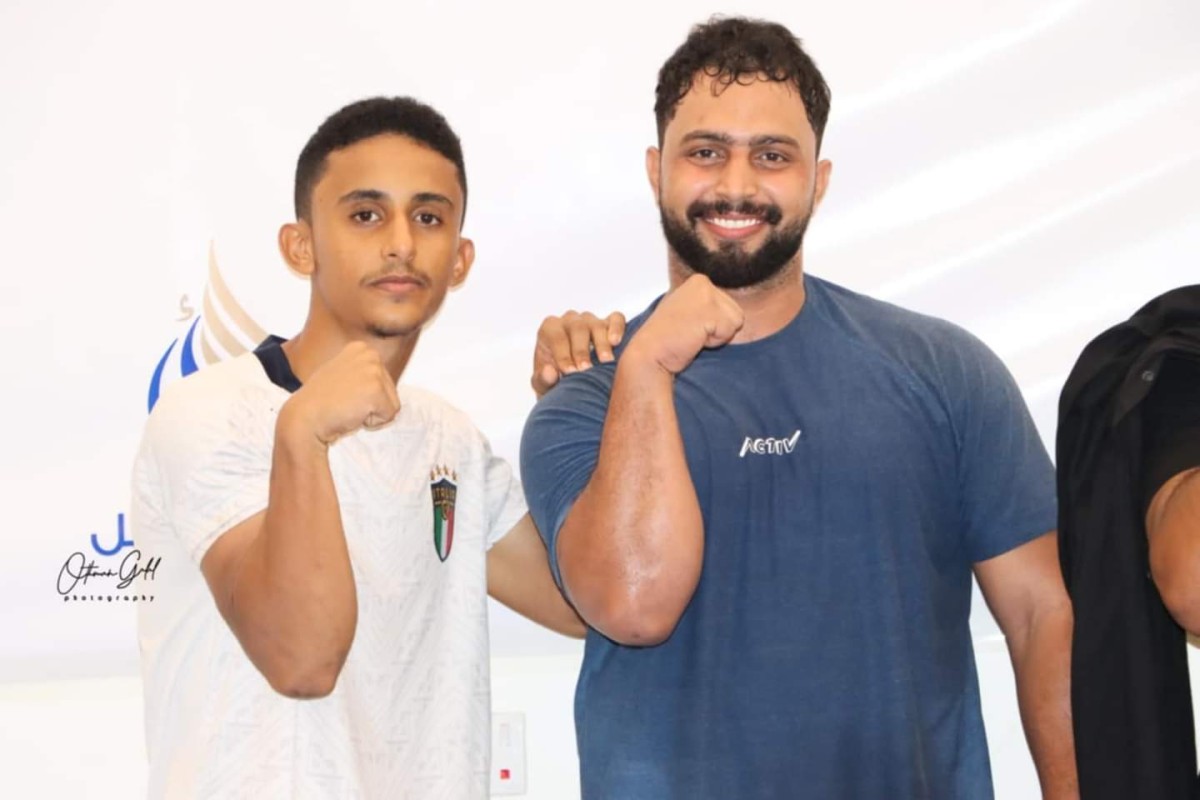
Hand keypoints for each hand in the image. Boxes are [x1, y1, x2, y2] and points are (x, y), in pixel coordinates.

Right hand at [281, 342, 400, 445]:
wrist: (304, 418)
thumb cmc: (320, 402)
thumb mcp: (342, 374)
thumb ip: (361, 374)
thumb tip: (379, 384)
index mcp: (361, 348)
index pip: (383, 380)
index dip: (365, 394)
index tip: (344, 393)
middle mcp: (370, 354)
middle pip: (391, 391)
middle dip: (371, 404)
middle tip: (345, 402)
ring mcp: (374, 371)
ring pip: (392, 404)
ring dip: (372, 413)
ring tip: (348, 407)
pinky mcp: (376, 390)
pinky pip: (389, 416)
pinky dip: (372, 422)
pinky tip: (352, 414)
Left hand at [532, 310, 626, 396]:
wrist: (573, 380)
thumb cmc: (555, 379)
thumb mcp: (543, 385)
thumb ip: (542, 379)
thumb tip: (549, 372)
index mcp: (550, 329)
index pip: (556, 337)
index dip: (563, 354)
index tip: (570, 372)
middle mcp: (570, 320)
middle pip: (577, 328)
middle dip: (581, 350)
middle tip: (586, 369)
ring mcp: (591, 320)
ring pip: (597, 325)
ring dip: (601, 343)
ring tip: (606, 361)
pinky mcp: (610, 323)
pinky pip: (616, 319)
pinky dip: (617, 328)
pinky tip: (616, 342)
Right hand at [624, 274, 743, 374]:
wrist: (650, 353)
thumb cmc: (667, 339)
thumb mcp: (689, 313)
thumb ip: (708, 307)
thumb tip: (733, 315)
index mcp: (698, 281)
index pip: (729, 308)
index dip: (713, 324)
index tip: (689, 327)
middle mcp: (702, 282)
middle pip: (736, 312)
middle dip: (717, 329)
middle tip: (691, 333)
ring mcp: (706, 293)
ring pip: (736, 321)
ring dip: (717, 335)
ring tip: (692, 335)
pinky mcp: (709, 309)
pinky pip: (730, 330)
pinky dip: (715, 341)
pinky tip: (694, 339)